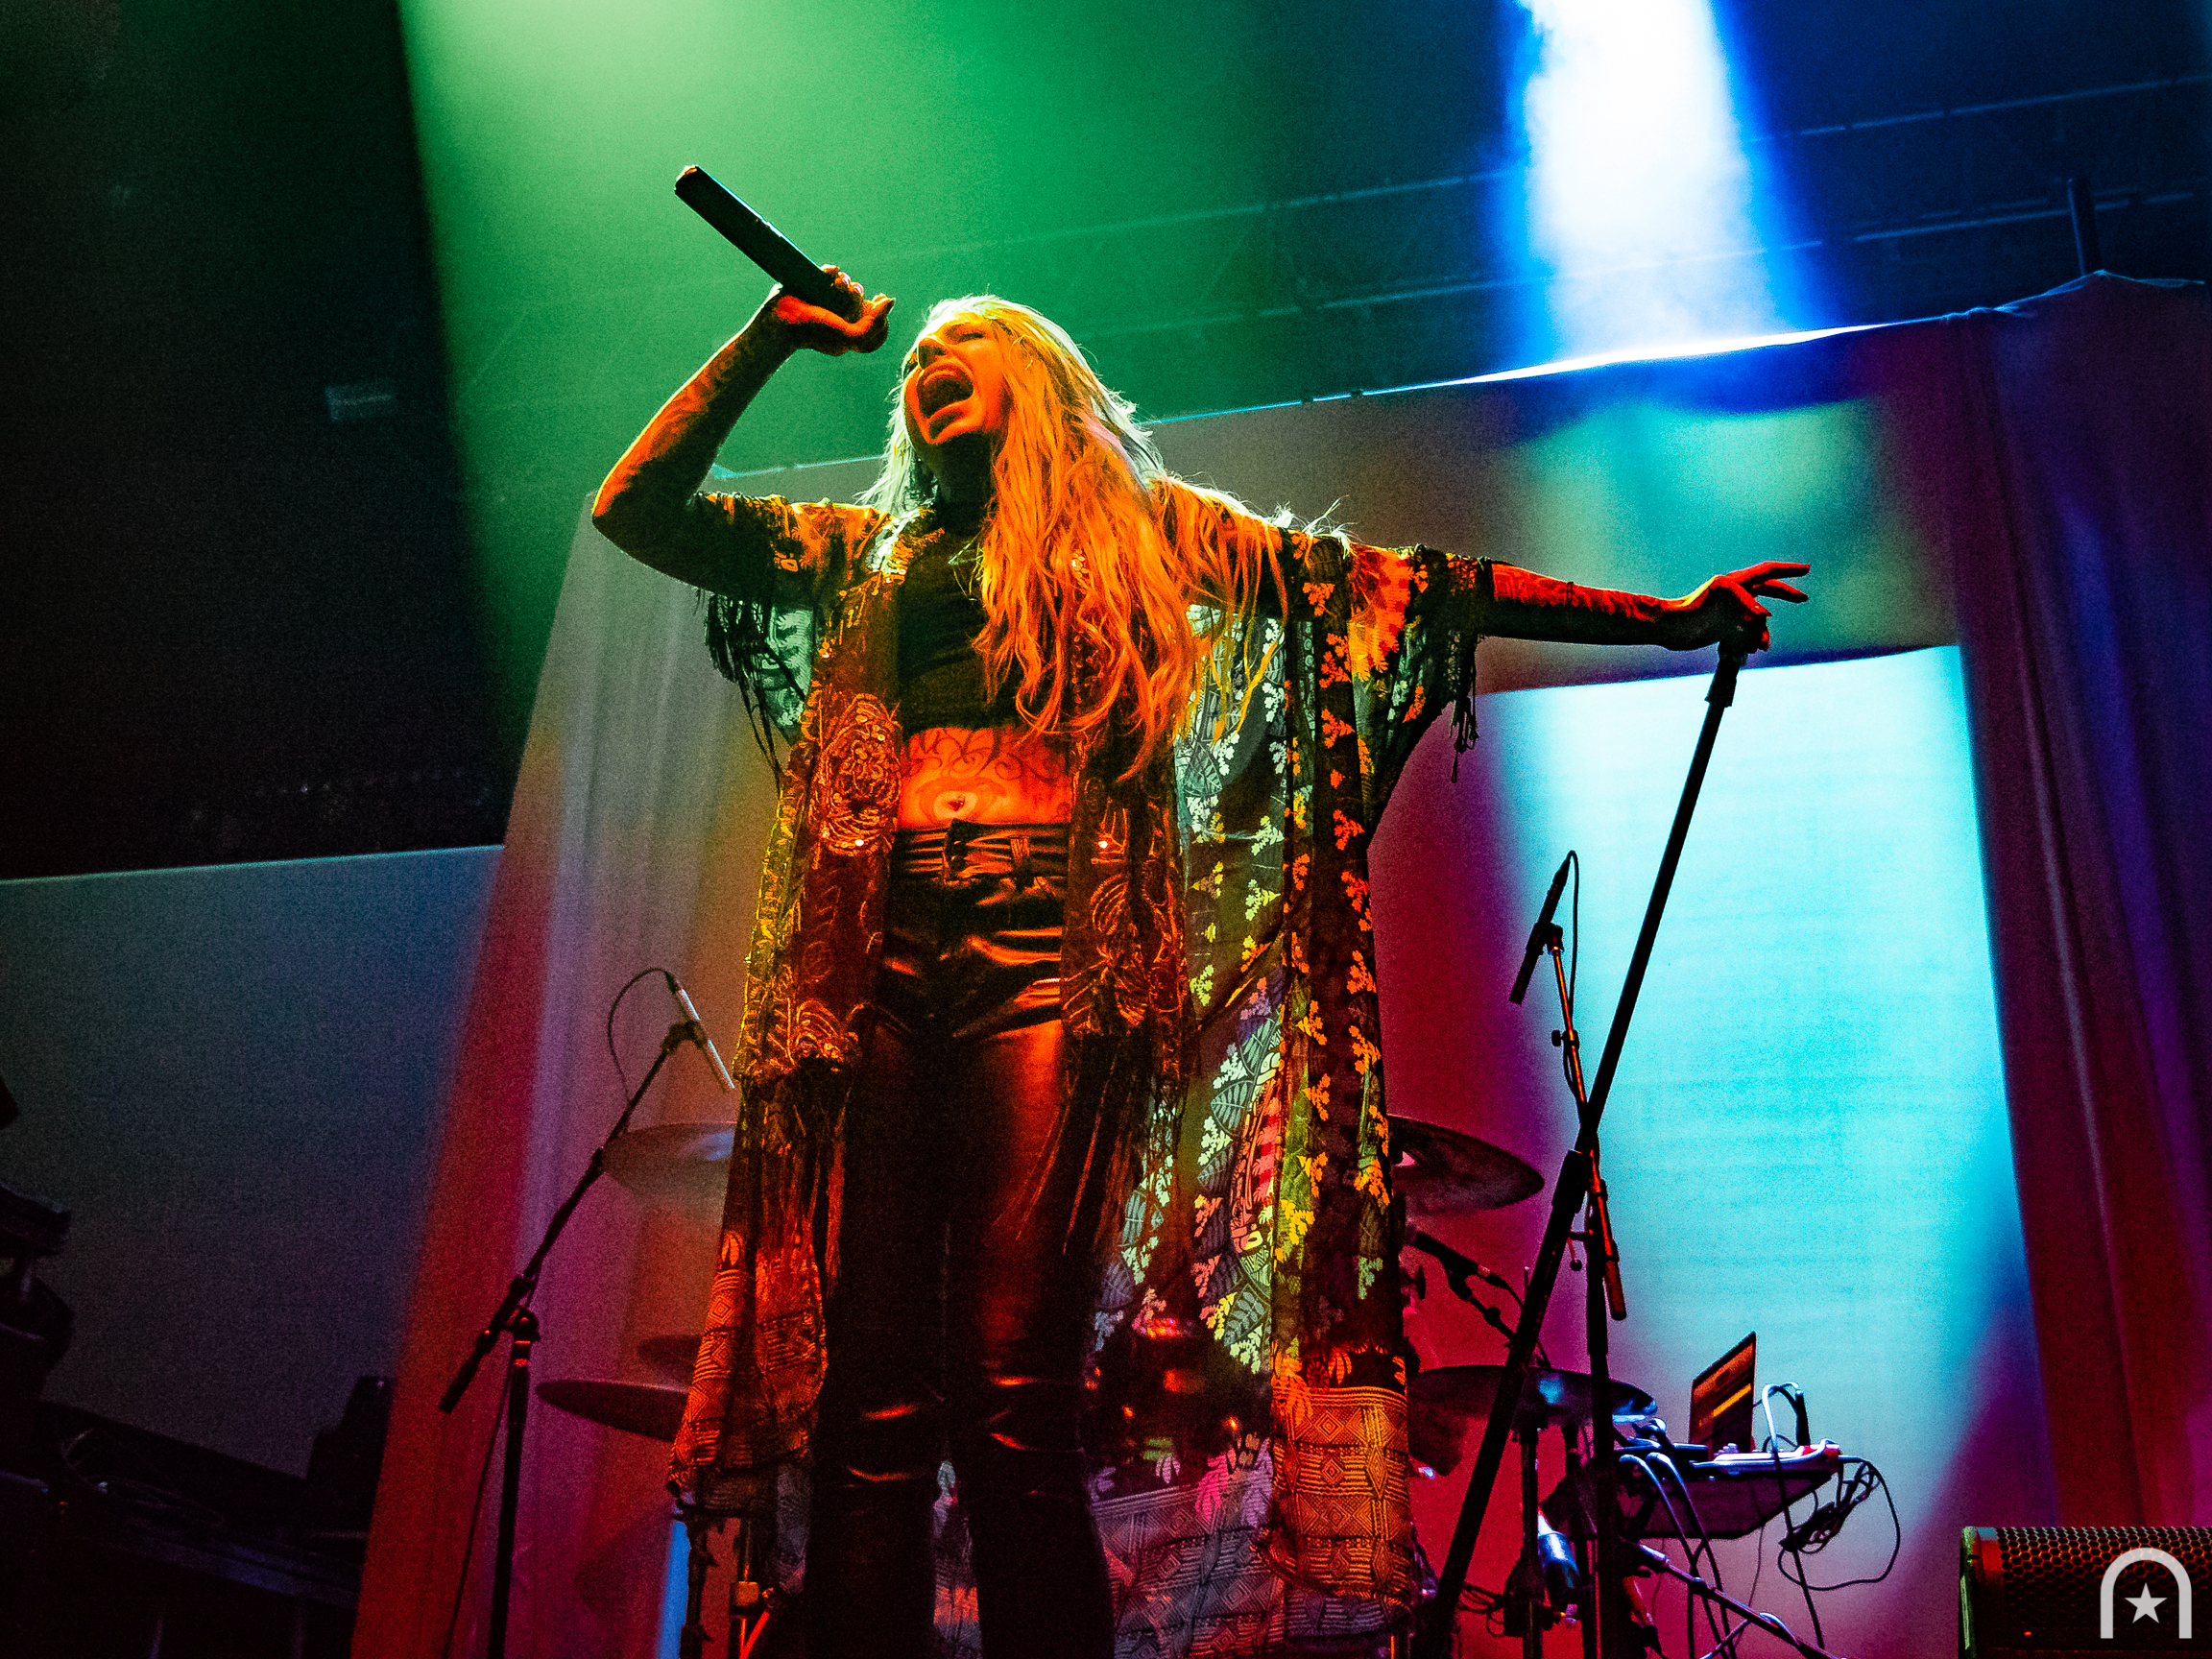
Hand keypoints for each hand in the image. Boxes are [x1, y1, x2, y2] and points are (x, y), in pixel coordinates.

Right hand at [769, 266, 892, 355]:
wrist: (782, 321)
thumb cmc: (815, 331)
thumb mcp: (850, 336)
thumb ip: (873, 325)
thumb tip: (890, 301)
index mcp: (848, 331)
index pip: (873, 320)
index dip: (880, 310)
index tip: (878, 299)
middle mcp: (838, 315)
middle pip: (860, 299)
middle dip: (858, 294)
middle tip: (850, 294)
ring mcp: (825, 299)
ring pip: (846, 284)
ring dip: (846, 281)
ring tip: (837, 284)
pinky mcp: (812, 285)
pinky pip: (829, 273)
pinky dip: (832, 271)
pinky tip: (830, 273)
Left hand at [1659, 561, 1809, 653]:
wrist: (1674, 627)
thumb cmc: (1696, 609)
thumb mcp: (1726, 599)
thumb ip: (1750, 606)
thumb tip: (1766, 617)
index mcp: (1737, 581)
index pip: (1768, 571)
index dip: (1788, 571)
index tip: (1806, 569)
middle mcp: (1735, 592)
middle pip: (1767, 589)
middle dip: (1785, 594)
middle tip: (1803, 598)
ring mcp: (1730, 609)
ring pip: (1757, 617)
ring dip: (1763, 632)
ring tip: (1762, 646)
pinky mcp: (1724, 625)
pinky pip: (1746, 630)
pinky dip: (1752, 639)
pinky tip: (1753, 649)